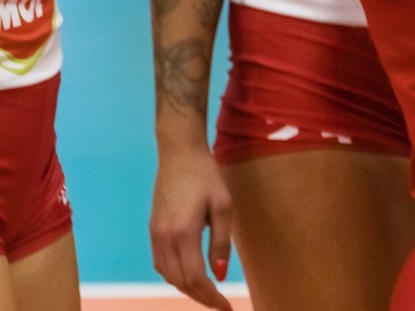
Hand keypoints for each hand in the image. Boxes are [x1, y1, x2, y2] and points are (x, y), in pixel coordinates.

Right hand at [149, 144, 235, 310]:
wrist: (179, 155)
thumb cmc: (207, 177)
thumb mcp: (224, 207)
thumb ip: (221, 243)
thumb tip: (219, 275)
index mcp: (182, 233)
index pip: (194, 277)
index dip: (210, 297)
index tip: (226, 307)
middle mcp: (163, 238)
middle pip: (179, 281)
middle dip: (200, 296)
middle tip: (220, 304)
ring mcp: (155, 235)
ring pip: (167, 274)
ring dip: (186, 287)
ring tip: (208, 293)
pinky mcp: (153, 230)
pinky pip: (160, 263)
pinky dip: (175, 275)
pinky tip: (190, 275)